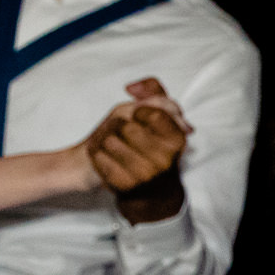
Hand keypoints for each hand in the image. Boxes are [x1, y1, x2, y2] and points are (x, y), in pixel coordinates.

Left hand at [80, 78, 192, 214]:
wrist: (136, 180)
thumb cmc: (141, 140)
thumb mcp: (152, 112)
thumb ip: (153, 92)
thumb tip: (131, 88)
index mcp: (177, 141)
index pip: (155, 114)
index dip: (139, 112)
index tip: (138, 118)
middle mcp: (165, 161)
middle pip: (127, 127)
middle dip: (118, 126)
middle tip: (125, 137)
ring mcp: (145, 175)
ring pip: (109, 141)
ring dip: (105, 139)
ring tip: (114, 148)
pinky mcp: (124, 186)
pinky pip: (99, 157)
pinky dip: (97, 154)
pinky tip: (106, 160)